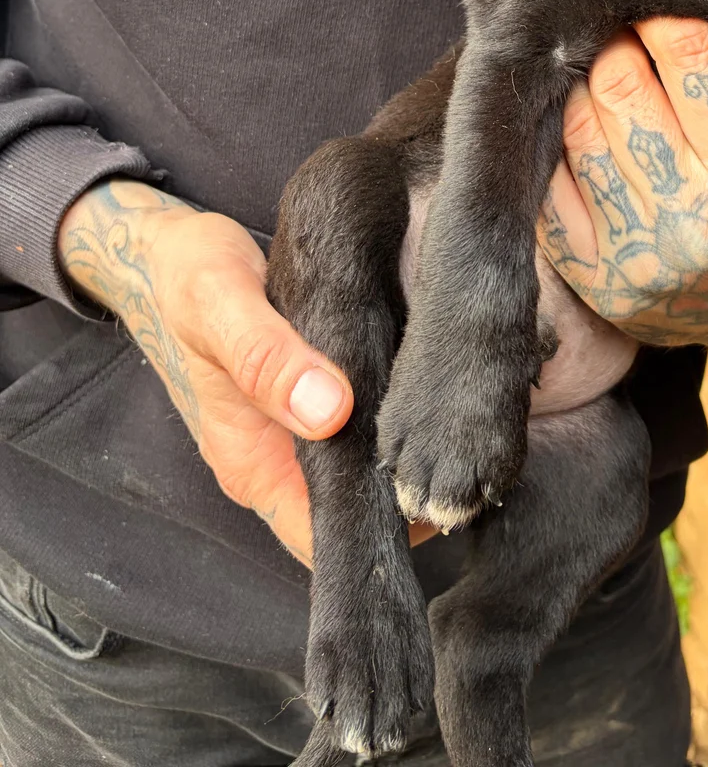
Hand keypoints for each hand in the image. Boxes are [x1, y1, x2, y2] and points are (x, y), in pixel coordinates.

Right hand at [59, 180, 435, 562]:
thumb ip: (266, 359)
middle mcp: (275, 460)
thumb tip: (329, 414)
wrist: (168, 251)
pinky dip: (395, 412)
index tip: (428, 492)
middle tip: (458, 445)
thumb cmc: (187, 276)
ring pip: (362, 466)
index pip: (319, 537)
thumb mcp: (220, 304)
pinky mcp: (315, 396)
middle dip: (406, 492)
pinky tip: (429, 385)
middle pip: (352, 508)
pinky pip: (362, 424)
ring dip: (405, 450)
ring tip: (453, 417)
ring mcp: (295, 431)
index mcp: (251, 464)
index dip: (375, 531)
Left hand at [538, 0, 707, 352]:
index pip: (703, 69)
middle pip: (626, 91)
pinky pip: (551, 185)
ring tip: (602, 66)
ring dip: (586, 85)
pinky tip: (582, 120)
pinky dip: (561, 140)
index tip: (668, 2)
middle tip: (624, 25)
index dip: (674, 21)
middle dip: (620, 44)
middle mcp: (704, 227)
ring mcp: (643, 258)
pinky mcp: (597, 279)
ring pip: (583, 130)